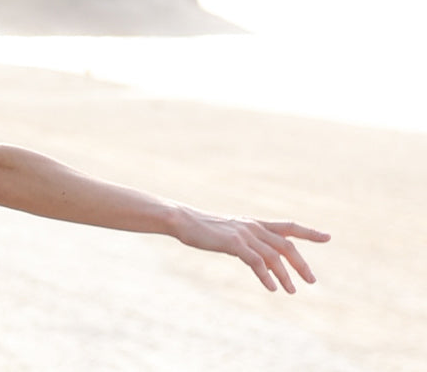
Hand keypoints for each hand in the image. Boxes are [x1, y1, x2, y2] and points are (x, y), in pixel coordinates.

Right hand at [173, 209, 329, 292]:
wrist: (183, 220)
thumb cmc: (203, 228)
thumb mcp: (229, 233)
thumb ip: (246, 241)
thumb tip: (258, 257)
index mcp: (255, 223)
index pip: (288, 226)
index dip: (309, 232)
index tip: (327, 237)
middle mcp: (254, 227)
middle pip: (286, 246)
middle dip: (301, 264)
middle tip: (312, 281)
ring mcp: (245, 234)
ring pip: (274, 256)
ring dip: (285, 275)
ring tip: (291, 291)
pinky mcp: (234, 243)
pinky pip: (256, 262)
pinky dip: (266, 276)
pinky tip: (272, 287)